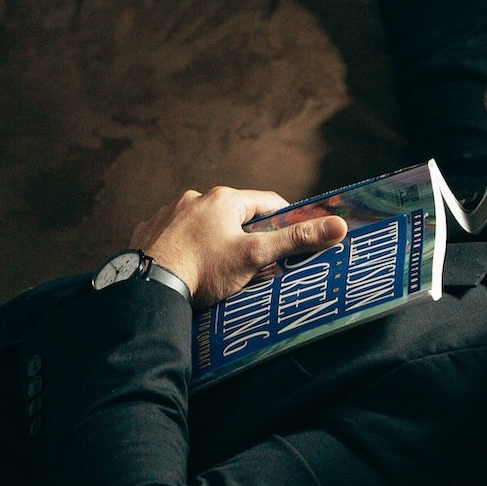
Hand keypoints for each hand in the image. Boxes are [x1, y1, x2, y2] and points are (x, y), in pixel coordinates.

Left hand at [129, 187, 347, 307]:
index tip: (291, 241)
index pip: (267, 203)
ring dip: (214, 240)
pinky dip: (186, 248)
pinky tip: (188, 268)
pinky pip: (175, 236)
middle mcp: (194, 199)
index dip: (284, 221)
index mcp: (224, 198)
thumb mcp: (255, 255)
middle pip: (234, 214)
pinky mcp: (149, 232)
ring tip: (220, 270)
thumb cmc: (205, 269)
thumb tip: (337, 226)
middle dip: (246, 236)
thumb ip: (295, 240)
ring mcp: (168, 214)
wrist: (150, 287)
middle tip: (255, 263)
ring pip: (203, 225)